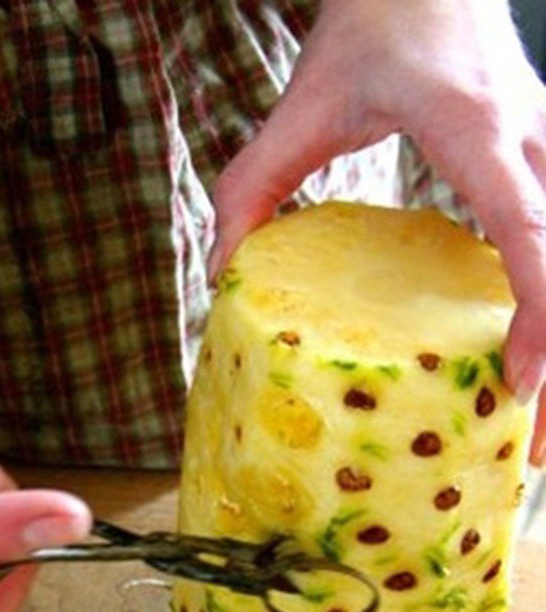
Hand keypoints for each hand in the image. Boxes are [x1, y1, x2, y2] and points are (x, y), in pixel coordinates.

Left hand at [210, 0, 545, 464]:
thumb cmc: (366, 29)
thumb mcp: (296, 109)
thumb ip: (251, 190)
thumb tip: (222, 276)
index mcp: (474, 128)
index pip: (528, 227)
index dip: (539, 311)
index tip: (522, 385)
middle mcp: (531, 141)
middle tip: (533, 447)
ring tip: (532, 422)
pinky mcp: (543, 162)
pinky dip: (545, 305)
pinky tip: (524, 352)